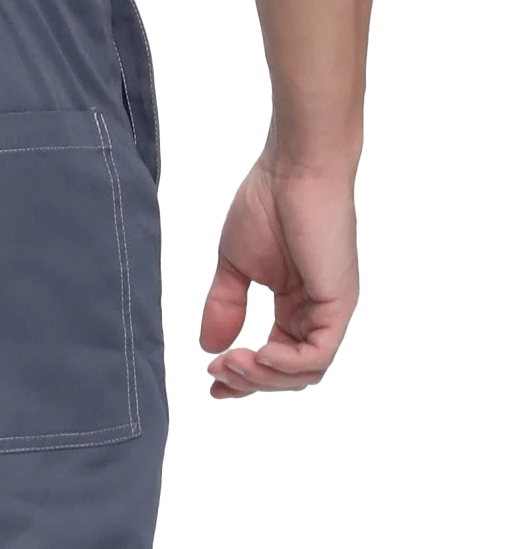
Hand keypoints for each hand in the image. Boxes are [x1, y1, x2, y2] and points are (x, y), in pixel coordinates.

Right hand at [200, 143, 359, 398]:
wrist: (295, 167)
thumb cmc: (270, 202)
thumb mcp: (236, 266)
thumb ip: (225, 306)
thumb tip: (210, 346)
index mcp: (296, 303)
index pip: (277, 356)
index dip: (246, 375)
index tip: (213, 380)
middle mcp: (317, 311)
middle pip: (291, 373)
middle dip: (251, 381)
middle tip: (218, 376)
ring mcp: (330, 309)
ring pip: (306, 372)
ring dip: (264, 377)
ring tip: (231, 364)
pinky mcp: (338, 303)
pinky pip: (317, 355)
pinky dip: (285, 364)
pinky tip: (256, 354)